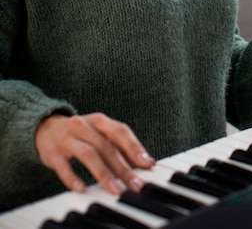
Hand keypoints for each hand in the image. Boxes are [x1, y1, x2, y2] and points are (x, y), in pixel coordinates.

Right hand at [35, 112, 154, 194]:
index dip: (134, 147)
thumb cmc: (81, 133)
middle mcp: (84, 126)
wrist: (46, 128)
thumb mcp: (99, 133)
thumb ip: (120, 146)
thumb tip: (145, 162)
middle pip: (106, 146)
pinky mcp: (53, 153)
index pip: (120, 131)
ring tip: (115, 189)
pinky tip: (81, 188)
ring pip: (88, 154)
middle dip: (123, 167)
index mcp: (99, 120)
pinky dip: (72, 178)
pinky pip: (63, 166)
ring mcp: (67, 138)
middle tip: (135, 184)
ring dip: (103, 173)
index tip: (147, 164)